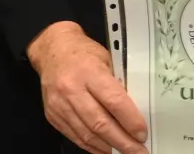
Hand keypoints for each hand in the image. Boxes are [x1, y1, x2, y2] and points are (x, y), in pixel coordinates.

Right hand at [27, 21, 146, 153]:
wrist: (51, 50)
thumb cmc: (83, 53)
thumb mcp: (106, 60)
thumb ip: (117, 85)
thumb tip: (134, 114)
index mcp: (88, 71)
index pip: (113, 101)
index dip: (131, 121)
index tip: (143, 134)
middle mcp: (71, 88)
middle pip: (100, 123)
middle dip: (123, 142)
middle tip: (139, 151)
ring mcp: (59, 103)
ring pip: (87, 134)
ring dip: (109, 147)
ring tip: (125, 152)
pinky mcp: (52, 114)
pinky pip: (75, 136)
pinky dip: (92, 146)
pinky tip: (106, 148)